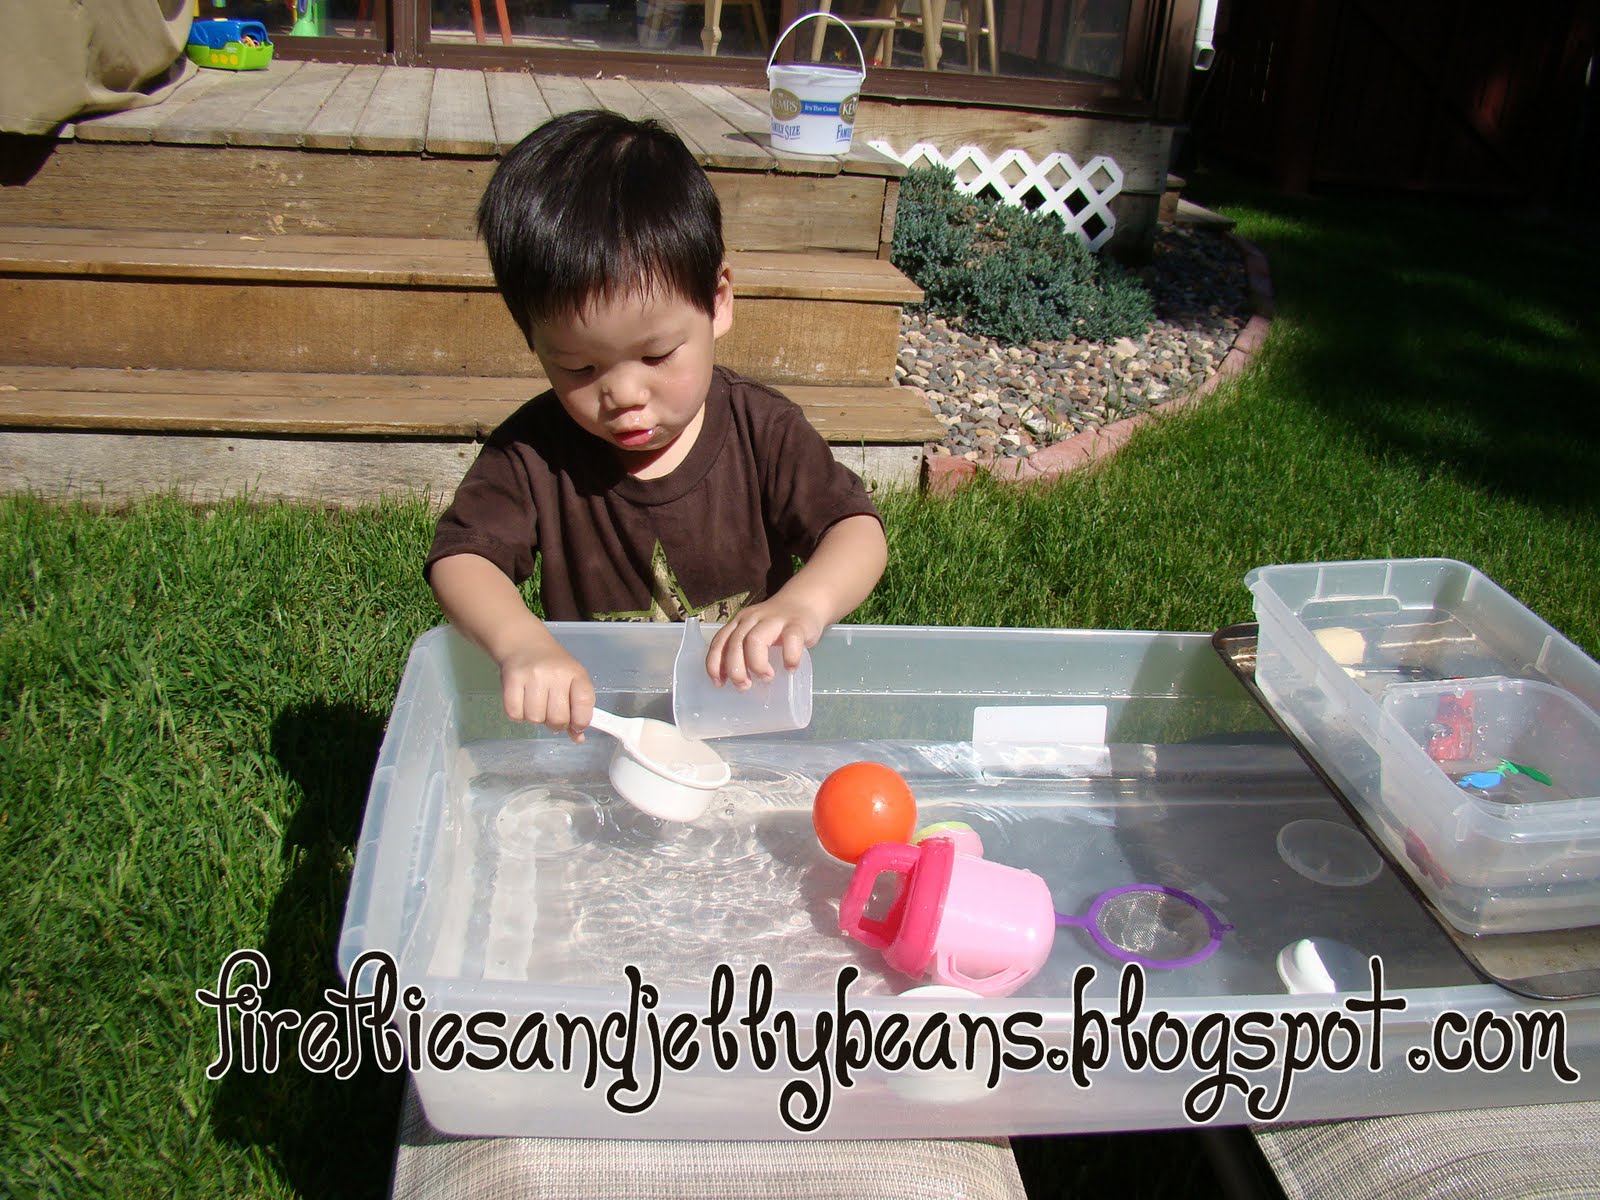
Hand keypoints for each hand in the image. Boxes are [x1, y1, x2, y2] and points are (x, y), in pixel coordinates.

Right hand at [497, 642, 595, 739]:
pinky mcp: (511, 680)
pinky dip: (518, 714)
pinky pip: (515, 714)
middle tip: (551, 712)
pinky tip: (522, 702)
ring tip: (536, 703)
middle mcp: (555, 674)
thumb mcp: (572, 682)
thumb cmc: (553, 668)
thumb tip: (578, 739)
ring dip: (535, 718)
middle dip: (556, 723)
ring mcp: (533, 676)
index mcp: (576, 674)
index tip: (576, 725)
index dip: (581, 722)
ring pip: (535, 719)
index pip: (584, 705)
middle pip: (558, 719)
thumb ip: (578, 710)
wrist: (525, 644)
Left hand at [704, 597, 822, 688]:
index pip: (719, 642)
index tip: (720, 683)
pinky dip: (789, 657)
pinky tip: (790, 668)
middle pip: (735, 643)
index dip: (715, 665)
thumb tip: (738, 682)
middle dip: (735, 669)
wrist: (805, 601)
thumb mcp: (755, 632)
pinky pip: (791, 640)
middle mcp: (752, 619)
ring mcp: (775, 620)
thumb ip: (745, 650)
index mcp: (739, 622)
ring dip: (757, 664)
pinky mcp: (797, 624)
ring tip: (766, 678)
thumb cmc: (778, 625)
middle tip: (745, 686)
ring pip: (755, 639)